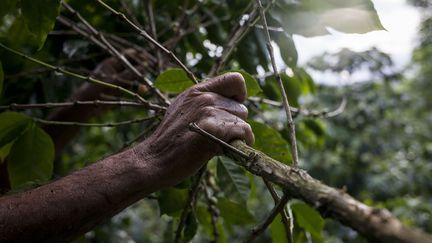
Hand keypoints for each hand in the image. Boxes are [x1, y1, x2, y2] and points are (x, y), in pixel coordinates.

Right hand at [137, 72, 253, 183]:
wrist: (154, 160)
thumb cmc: (170, 140)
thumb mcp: (183, 111)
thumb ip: (203, 103)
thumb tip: (231, 104)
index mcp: (197, 90)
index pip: (235, 80)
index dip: (238, 97)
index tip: (230, 112)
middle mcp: (205, 97)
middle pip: (242, 108)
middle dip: (235, 125)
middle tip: (216, 136)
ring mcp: (209, 111)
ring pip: (243, 122)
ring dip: (236, 137)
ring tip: (215, 144)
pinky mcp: (215, 129)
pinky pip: (244, 132)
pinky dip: (240, 144)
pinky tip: (224, 150)